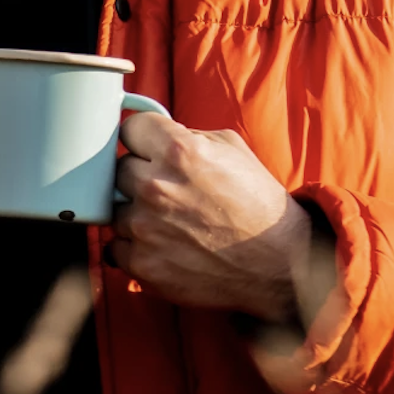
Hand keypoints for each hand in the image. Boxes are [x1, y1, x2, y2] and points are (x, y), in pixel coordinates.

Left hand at [110, 110, 331, 322]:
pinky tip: (162, 244)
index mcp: (179, 152)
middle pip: (119, 169)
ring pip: (115, 210)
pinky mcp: (143, 264)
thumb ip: (187, 136)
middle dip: (140, 175)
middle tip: (167, 189)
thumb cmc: (257, 203)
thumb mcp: (232, 148)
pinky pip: (116, 247)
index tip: (148, 149)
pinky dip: (134, 247)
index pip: (130, 129)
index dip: (143, 139)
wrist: (278, 261)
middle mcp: (156, 187)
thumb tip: (156, 135)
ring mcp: (145, 229)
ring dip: (135, 213)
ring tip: (170, 221)